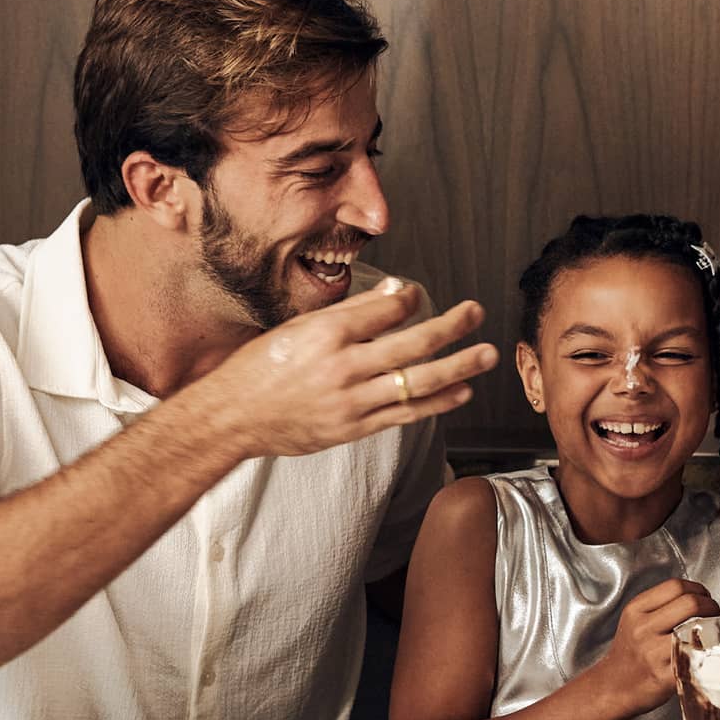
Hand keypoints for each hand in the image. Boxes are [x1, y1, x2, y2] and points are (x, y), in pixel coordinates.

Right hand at [199, 279, 498, 458]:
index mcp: (325, 334)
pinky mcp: (355, 428)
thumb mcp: (299, 327)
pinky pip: (406, 414)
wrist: (233, 417)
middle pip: (412, 344)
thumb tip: (396, 291)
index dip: (411, 299)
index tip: (421, 294)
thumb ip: (351, 311)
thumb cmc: (261, 368)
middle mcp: (343, 367)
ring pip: (418, 382)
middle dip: (452, 327)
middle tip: (476, 312)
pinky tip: (461, 391)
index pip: (385, 310)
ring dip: (458, 367)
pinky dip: (437, 402)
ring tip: (487, 355)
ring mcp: (352, 401)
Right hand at [596, 579, 718, 715]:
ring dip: (713, 629)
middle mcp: (643, 628)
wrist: (614, 687)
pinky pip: (697, 658)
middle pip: (690, 604)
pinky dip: (708, 653)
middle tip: (714, 613)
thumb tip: (698, 597)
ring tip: (712, 632)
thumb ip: (661, 605)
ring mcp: (654, 653)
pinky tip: (706, 653)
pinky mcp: (666, 676)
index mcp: (636, 610)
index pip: (676, 586)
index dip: (697, 589)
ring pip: (697, 629)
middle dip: (710, 606)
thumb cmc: (630, 654)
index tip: (704, 596)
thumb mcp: (635, 620)